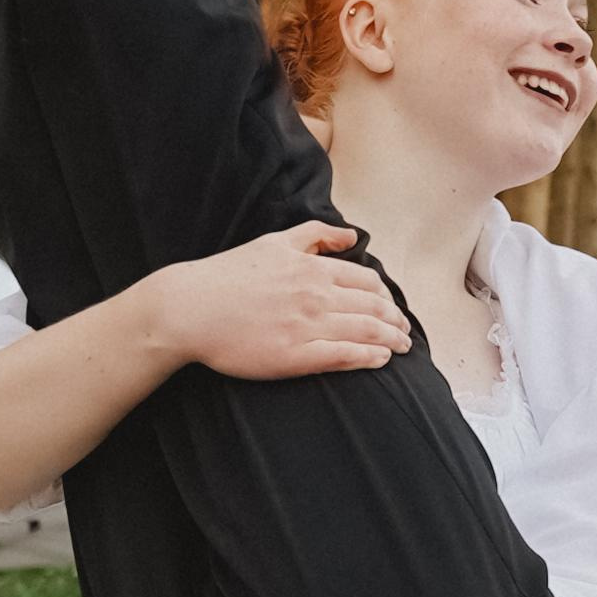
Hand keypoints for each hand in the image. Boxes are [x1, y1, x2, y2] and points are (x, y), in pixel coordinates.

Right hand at [153, 224, 411, 383]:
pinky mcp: (295, 356)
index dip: (387, 299)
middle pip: (373, 309)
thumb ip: (315, 235)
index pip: (368, 283)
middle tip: (406, 334)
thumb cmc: (229, 275)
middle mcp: (316, 295)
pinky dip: (368, 358)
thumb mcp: (274, 242)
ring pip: (365, 332)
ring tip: (402, 349)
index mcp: (313, 269)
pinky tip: (380, 361)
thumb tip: (351, 235)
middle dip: (396, 323)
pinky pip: (344, 357)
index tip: (394, 310)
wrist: (190, 308)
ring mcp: (307, 326)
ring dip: (390, 341)